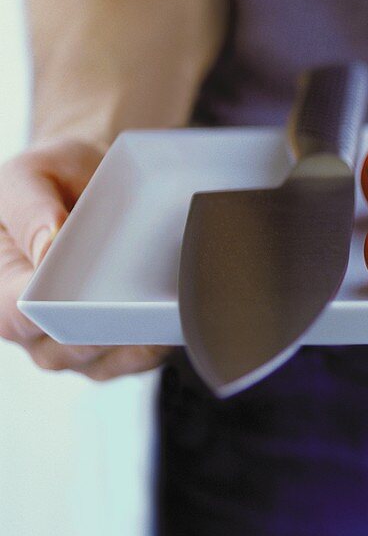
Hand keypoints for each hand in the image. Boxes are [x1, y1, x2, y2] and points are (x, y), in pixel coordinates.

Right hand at [0, 139, 169, 379]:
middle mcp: (31, 326)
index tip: (89, 291)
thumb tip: (48, 246)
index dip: (51, 310)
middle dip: (107, 326)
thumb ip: (29, 208)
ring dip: (139, 338)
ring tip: (169, 309)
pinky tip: (180, 317)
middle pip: (67, 347)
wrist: (92, 179)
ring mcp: (73, 341)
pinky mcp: (113, 343)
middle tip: (143, 303)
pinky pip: (136, 358)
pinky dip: (159, 341)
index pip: (18, 315)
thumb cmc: (53, 177)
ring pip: (105, 360)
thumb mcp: (29, 175)